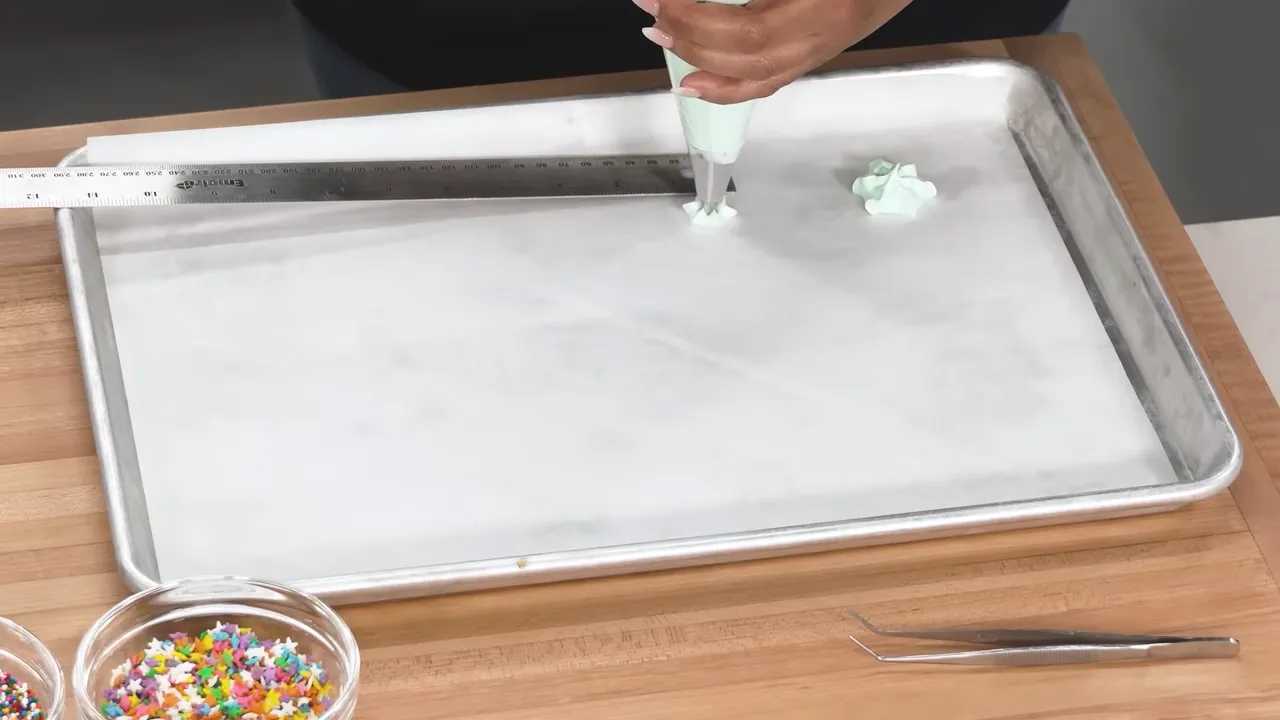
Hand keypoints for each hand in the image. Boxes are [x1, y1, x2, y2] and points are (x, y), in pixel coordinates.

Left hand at [638, 0, 913, 103]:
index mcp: (826, 5)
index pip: (752, 27)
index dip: (699, 17)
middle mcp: (829, 30)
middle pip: (752, 54)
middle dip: (693, 37)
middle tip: (654, 14)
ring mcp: (828, 43)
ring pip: (762, 76)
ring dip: (706, 64)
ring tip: (666, 40)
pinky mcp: (824, 47)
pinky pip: (774, 78)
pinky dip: (730, 85)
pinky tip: (698, 80)